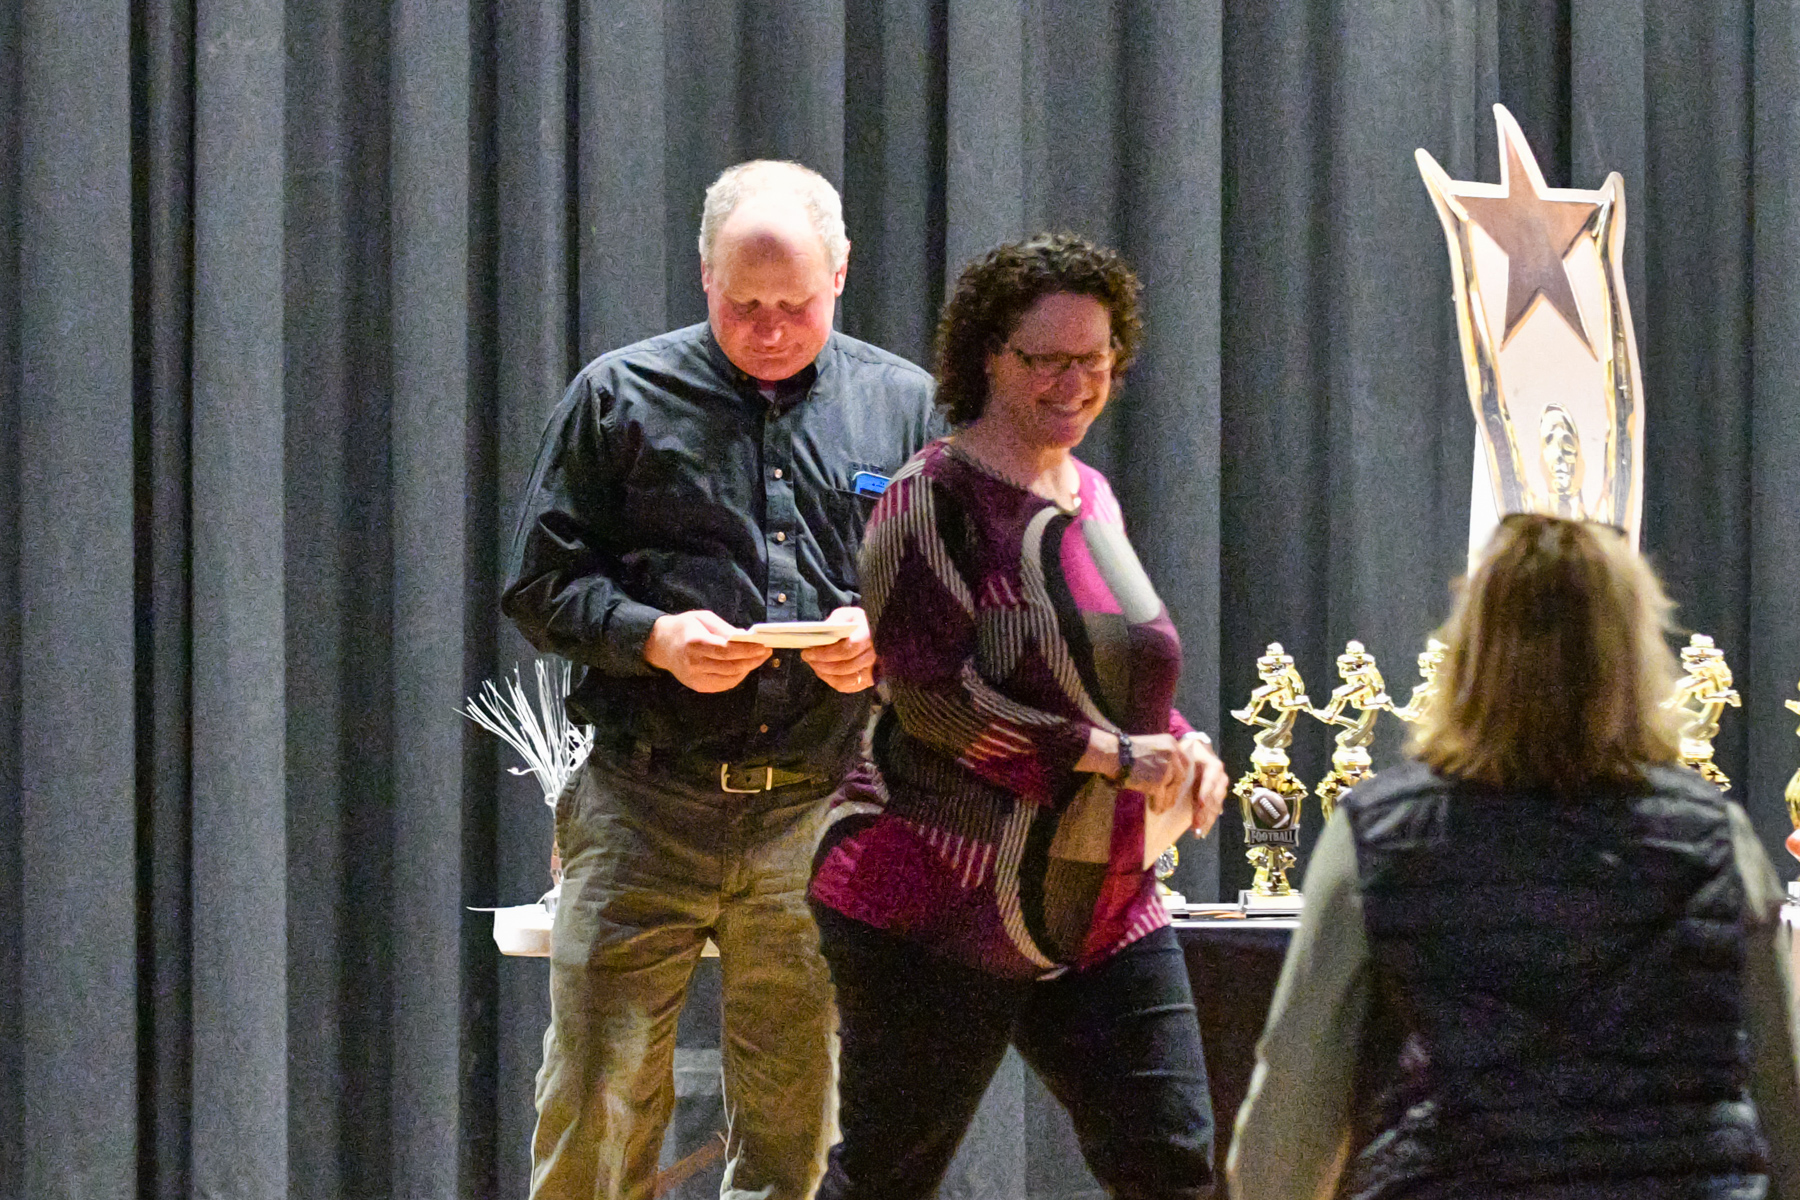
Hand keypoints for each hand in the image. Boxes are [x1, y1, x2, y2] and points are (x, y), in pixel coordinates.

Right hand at [643, 610, 769, 692]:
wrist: (660, 644)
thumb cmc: (684, 627)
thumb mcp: (703, 618)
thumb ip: (724, 629)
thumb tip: (746, 637)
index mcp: (695, 643)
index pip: (726, 650)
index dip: (747, 650)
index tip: (763, 646)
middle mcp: (694, 663)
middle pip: (731, 666)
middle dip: (753, 660)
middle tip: (766, 652)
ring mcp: (695, 678)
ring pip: (730, 678)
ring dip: (747, 669)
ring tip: (757, 658)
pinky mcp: (697, 686)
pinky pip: (723, 685)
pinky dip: (737, 677)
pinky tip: (744, 667)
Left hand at [800, 606, 875, 693]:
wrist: (871, 633)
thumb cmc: (856, 623)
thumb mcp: (847, 615)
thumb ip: (835, 620)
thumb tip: (822, 634)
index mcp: (867, 636)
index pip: (845, 650)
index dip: (824, 654)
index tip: (807, 652)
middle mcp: (872, 656)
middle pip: (844, 667)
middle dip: (821, 664)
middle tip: (808, 658)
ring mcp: (872, 670)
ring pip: (846, 680)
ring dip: (826, 674)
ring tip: (814, 665)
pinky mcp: (869, 680)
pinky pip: (849, 686)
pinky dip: (833, 681)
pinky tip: (824, 673)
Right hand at [1121, 732, 1183, 804]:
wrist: (1114, 754)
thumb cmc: (1125, 752)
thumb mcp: (1150, 747)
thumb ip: (1162, 757)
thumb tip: (1169, 777)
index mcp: (1170, 743)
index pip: (1184, 762)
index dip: (1180, 775)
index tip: (1176, 784)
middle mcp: (1172, 754)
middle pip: (1180, 777)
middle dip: (1175, 790)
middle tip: (1170, 799)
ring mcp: (1167, 768)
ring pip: (1172, 789)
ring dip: (1168, 800)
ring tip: (1162, 807)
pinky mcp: (1158, 782)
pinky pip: (1161, 798)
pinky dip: (1158, 805)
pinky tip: (1155, 810)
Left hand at [1179, 731, 1229, 836]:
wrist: (1198, 750)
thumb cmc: (1188, 752)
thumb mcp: (1185, 753)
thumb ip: (1181, 763)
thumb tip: (1169, 775)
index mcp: (1213, 765)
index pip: (1211, 778)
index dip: (1206, 791)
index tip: (1200, 803)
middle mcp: (1220, 777)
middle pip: (1214, 796)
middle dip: (1205, 811)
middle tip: (1197, 824)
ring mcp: (1220, 788)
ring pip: (1216, 805)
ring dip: (1207, 819)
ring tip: (1198, 831)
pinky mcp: (1216, 796)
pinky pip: (1214, 810)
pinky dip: (1208, 820)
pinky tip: (1201, 830)